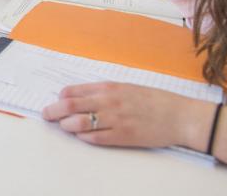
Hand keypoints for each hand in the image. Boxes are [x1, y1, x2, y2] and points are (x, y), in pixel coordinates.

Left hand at [42, 82, 210, 150]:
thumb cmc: (155, 101)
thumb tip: (82, 96)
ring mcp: (115, 120)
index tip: (56, 101)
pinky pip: (96, 138)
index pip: (74, 91)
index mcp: (109, 87)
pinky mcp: (123, 137)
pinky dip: (84, 137)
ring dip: (67, 125)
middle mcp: (109, 102)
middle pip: (70, 106)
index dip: (60, 97)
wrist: (180, 116)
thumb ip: (105, 91)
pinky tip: (81, 136)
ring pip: (79, 123)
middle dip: (53, 111)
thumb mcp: (127, 88)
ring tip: (64, 126)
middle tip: (46, 115)